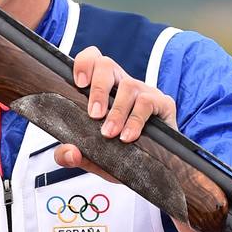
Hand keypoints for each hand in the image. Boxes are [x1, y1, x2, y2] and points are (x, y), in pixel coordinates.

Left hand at [52, 47, 217, 231]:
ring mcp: (144, 91)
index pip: (93, 60)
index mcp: (104, 88)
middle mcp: (122, 84)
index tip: (78, 84)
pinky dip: (135, 120)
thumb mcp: (92, 157)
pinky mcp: (162, 104)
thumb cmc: (121, 154)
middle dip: (98, 89)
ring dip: (117, 110)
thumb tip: (68, 152)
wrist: (153, 170)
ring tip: (110, 133)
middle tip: (93, 115)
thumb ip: (73, 155)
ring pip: (128, 85)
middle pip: (107, 65)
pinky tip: (128, 136)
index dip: (84, 64)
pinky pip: (148, 102)